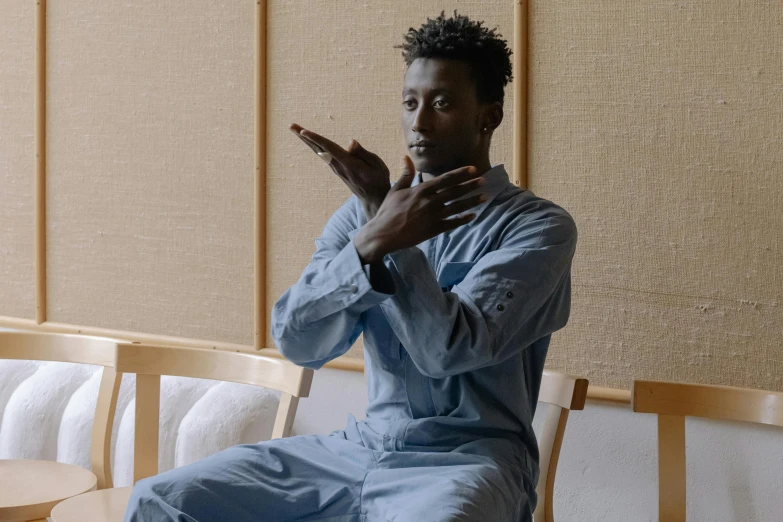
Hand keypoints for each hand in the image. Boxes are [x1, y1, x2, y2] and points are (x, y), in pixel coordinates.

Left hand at [290, 123, 390, 217]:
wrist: (373, 198)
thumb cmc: (378, 179)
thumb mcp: (377, 165)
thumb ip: (363, 153)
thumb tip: (350, 142)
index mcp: (349, 164)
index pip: (330, 149)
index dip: (317, 140)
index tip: (304, 132)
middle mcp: (339, 166)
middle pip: (319, 149)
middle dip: (305, 137)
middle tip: (292, 126)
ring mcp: (336, 168)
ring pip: (319, 151)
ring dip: (307, 140)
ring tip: (296, 128)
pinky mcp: (336, 168)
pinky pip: (323, 154)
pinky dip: (314, 145)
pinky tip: (308, 139)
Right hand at [354, 156, 485, 263]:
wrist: (383, 234)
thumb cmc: (388, 211)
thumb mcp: (395, 190)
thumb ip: (405, 174)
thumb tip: (405, 157)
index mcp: (421, 190)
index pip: (445, 179)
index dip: (460, 174)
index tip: (473, 169)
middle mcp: (430, 202)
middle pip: (455, 191)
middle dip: (470, 186)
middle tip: (483, 181)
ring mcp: (433, 216)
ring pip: (457, 207)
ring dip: (472, 201)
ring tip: (484, 197)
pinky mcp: (433, 230)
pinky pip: (452, 224)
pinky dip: (463, 220)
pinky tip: (473, 216)